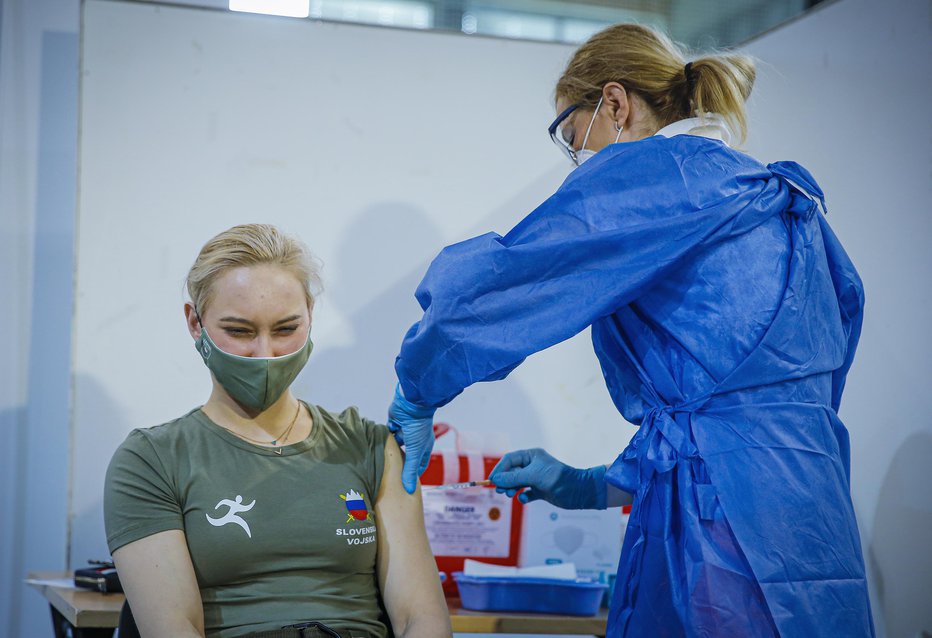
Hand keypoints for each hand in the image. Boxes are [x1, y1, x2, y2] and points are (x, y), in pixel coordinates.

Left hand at [387, 383, 435, 493]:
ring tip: (379, 464)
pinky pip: (387, 435)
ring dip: (389, 451)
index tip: (405, 485)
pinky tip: (375, 448)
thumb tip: (409, 489)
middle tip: (389, 477)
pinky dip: (383, 439)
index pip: (419, 464)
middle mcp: (414, 440)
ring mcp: (404, 432)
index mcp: (423, 447)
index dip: (413, 474)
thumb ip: (410, 470)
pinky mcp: (394, 425)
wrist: (412, 404)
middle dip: (398, 464)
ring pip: (395, 445)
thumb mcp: (415, 451)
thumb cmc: (418, 427)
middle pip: (406, 456)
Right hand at [489, 448, 606, 509]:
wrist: (578, 491)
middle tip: (500, 490)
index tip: (491, 480)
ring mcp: (536, 478)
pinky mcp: (540, 490)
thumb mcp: (533, 476)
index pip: (509, 460)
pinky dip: (523, 496)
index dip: (499, 469)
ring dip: (512, 489)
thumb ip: (513, 478)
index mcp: (531, 456)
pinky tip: (525, 498)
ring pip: (517, 483)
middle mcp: (533, 466)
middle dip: (505, 481)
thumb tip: (495, 480)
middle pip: (511, 472)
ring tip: (510, 494)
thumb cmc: (558, 478)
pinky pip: (526, 492)